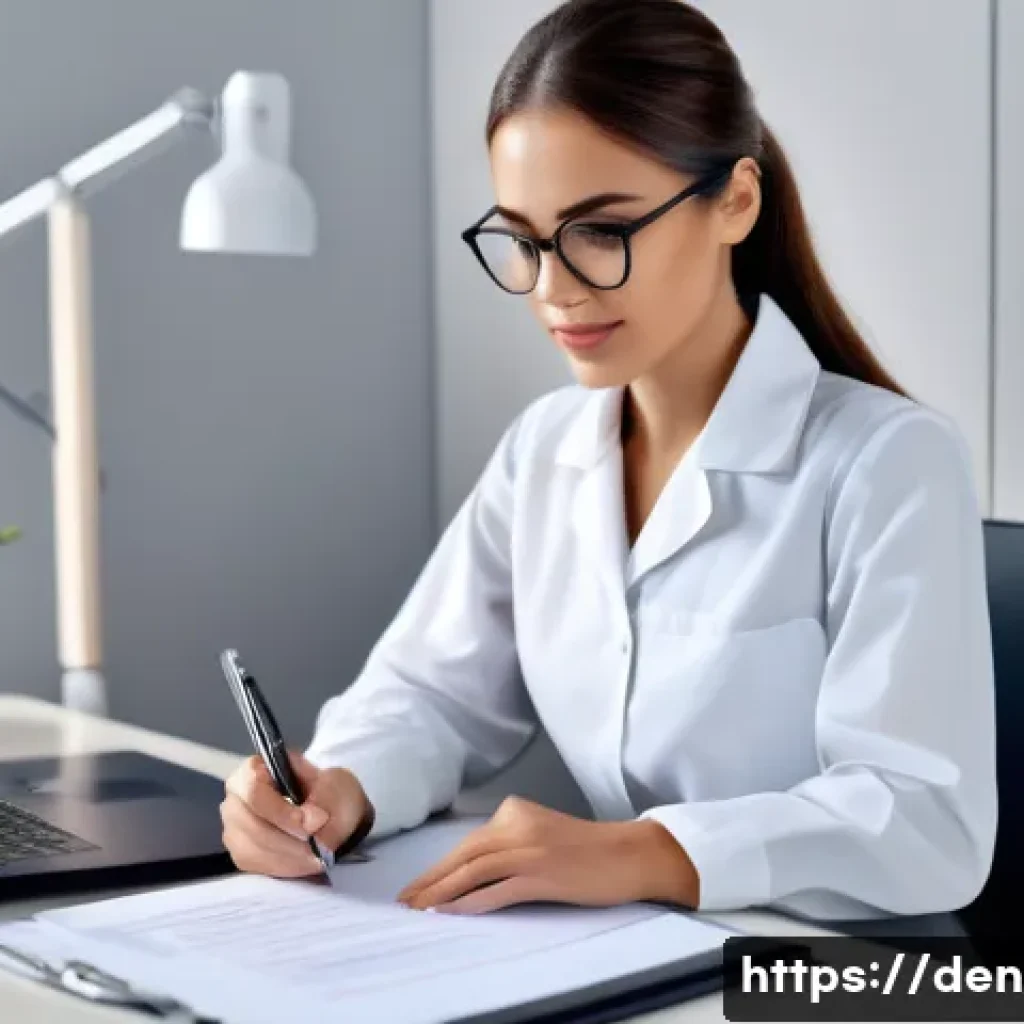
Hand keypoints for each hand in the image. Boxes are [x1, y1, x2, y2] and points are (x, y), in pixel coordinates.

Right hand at [220, 752, 370, 877]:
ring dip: (292, 856)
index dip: (282, 811)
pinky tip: (306, 861)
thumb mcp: (334, 785)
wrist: (330, 814)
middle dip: (291, 839)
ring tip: (319, 854)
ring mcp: (234, 829)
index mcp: (253, 770)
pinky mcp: (242, 855)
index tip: (313, 823)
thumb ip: (323, 799)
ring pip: (255, 849)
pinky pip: (259, 866)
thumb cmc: (327, 792)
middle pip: (253, 825)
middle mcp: (235, 799)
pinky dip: (287, 866)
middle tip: (321, 844)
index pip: (254, 790)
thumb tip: (310, 822)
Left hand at [396, 796, 698, 914]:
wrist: (629, 854)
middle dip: (431, 879)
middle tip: (404, 900)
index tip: (418, 883)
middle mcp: (517, 825)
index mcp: (515, 811)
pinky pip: (496, 890)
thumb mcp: (542, 833)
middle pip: (464, 854)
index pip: (468, 842)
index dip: (439, 865)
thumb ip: (511, 840)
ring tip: (418, 909)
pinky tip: (450, 912)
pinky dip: (469, 902)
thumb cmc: (589, 850)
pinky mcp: (542, 874)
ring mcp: (529, 849)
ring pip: (473, 870)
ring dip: (441, 892)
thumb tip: (474, 868)